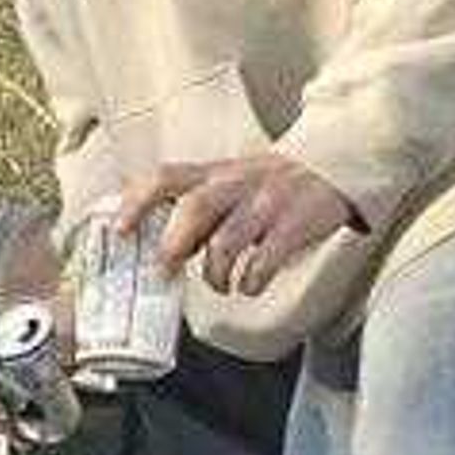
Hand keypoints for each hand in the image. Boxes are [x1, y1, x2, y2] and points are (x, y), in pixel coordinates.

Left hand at [120, 155, 358, 297]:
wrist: (335, 169)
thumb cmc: (272, 184)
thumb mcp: (230, 184)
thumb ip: (198, 211)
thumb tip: (164, 250)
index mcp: (214, 174)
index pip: (165, 177)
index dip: (137, 202)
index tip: (119, 230)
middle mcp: (236, 184)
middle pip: (195, 207)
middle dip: (174, 244)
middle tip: (165, 272)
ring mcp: (265, 203)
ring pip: (227, 240)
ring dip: (214, 272)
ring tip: (219, 285)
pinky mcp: (294, 224)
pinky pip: (265, 259)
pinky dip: (250, 281)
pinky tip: (248, 286)